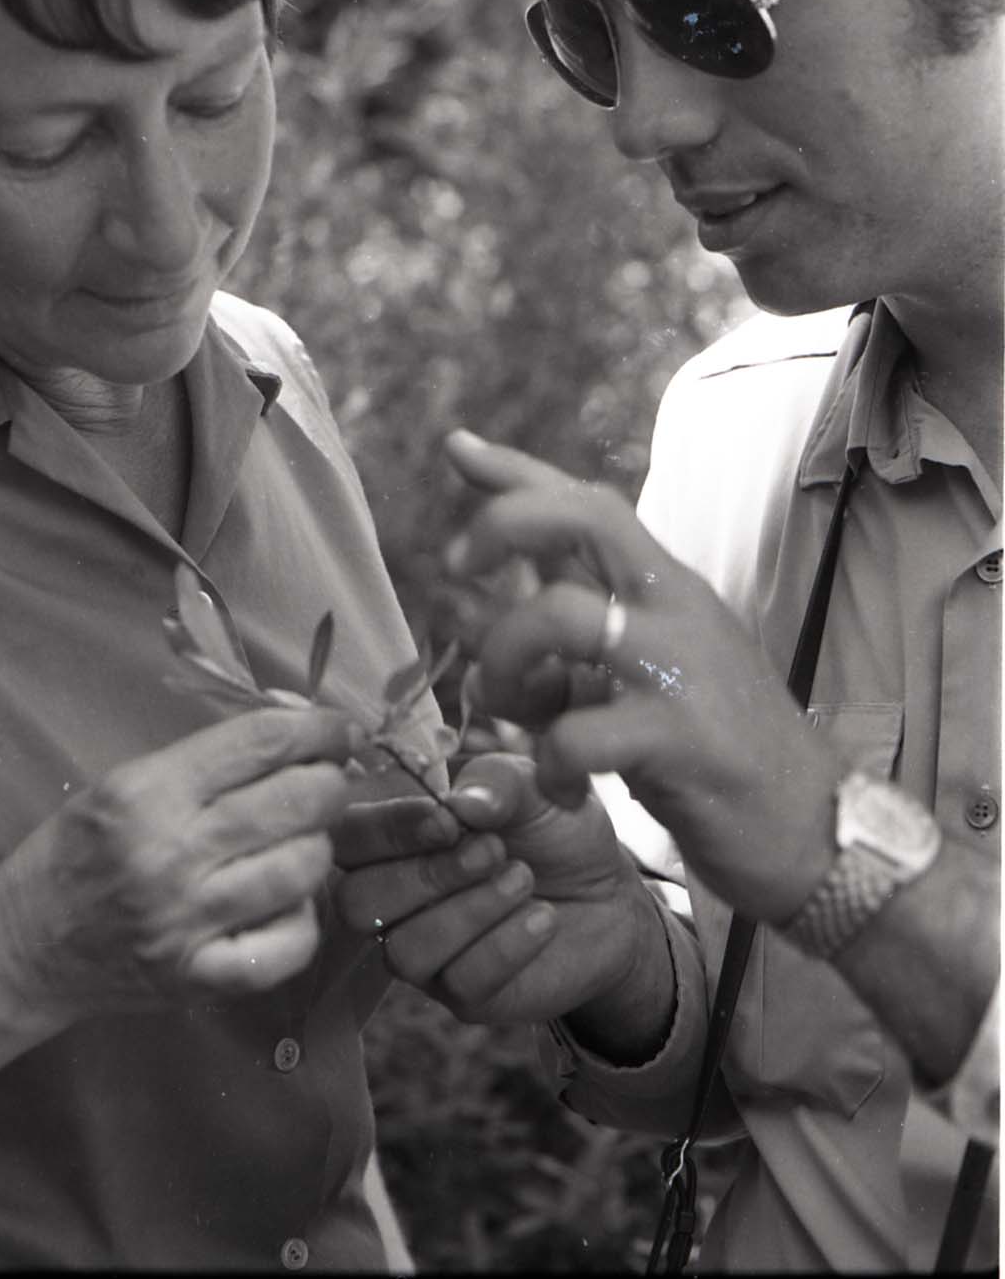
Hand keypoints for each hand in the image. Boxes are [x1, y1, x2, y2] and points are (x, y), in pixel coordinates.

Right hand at [0, 707, 357, 1015]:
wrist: (22, 948)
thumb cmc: (76, 852)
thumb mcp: (124, 782)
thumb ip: (205, 762)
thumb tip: (296, 738)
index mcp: (146, 793)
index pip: (259, 743)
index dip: (317, 729)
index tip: (339, 728)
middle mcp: (169, 856)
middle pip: (295, 802)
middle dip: (329, 783)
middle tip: (329, 782)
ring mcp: (187, 924)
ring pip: (302, 869)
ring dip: (318, 846)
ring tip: (302, 840)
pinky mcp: (199, 979)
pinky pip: (290, 945)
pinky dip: (304, 917)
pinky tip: (288, 901)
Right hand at [333, 751, 673, 1051]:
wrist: (611, 893)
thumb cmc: (554, 829)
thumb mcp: (534, 787)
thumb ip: (497, 781)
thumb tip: (463, 803)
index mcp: (395, 841)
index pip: (349, 841)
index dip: (388, 831)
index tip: (449, 820)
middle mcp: (395, 903)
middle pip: (359, 904)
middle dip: (428, 876)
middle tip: (494, 850)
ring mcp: (426, 955)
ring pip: (406, 951)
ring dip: (471, 911)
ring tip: (523, 879)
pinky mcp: (467, 997)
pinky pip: (463, 981)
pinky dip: (508, 944)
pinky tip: (544, 918)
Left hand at [444, 429, 842, 924]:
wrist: (819, 833)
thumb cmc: (718, 751)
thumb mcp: (645, 673)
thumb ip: (572, 637)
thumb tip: (485, 613)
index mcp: (666, 589)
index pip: (587, 502)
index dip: (517, 471)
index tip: (458, 446)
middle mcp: (676, 609)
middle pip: (584, 517)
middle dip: (504, 524)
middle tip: (458, 568)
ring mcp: (682, 669)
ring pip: (561, 616)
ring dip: (505, 662)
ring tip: (507, 711)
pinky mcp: (683, 739)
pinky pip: (579, 732)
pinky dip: (549, 762)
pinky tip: (564, 785)